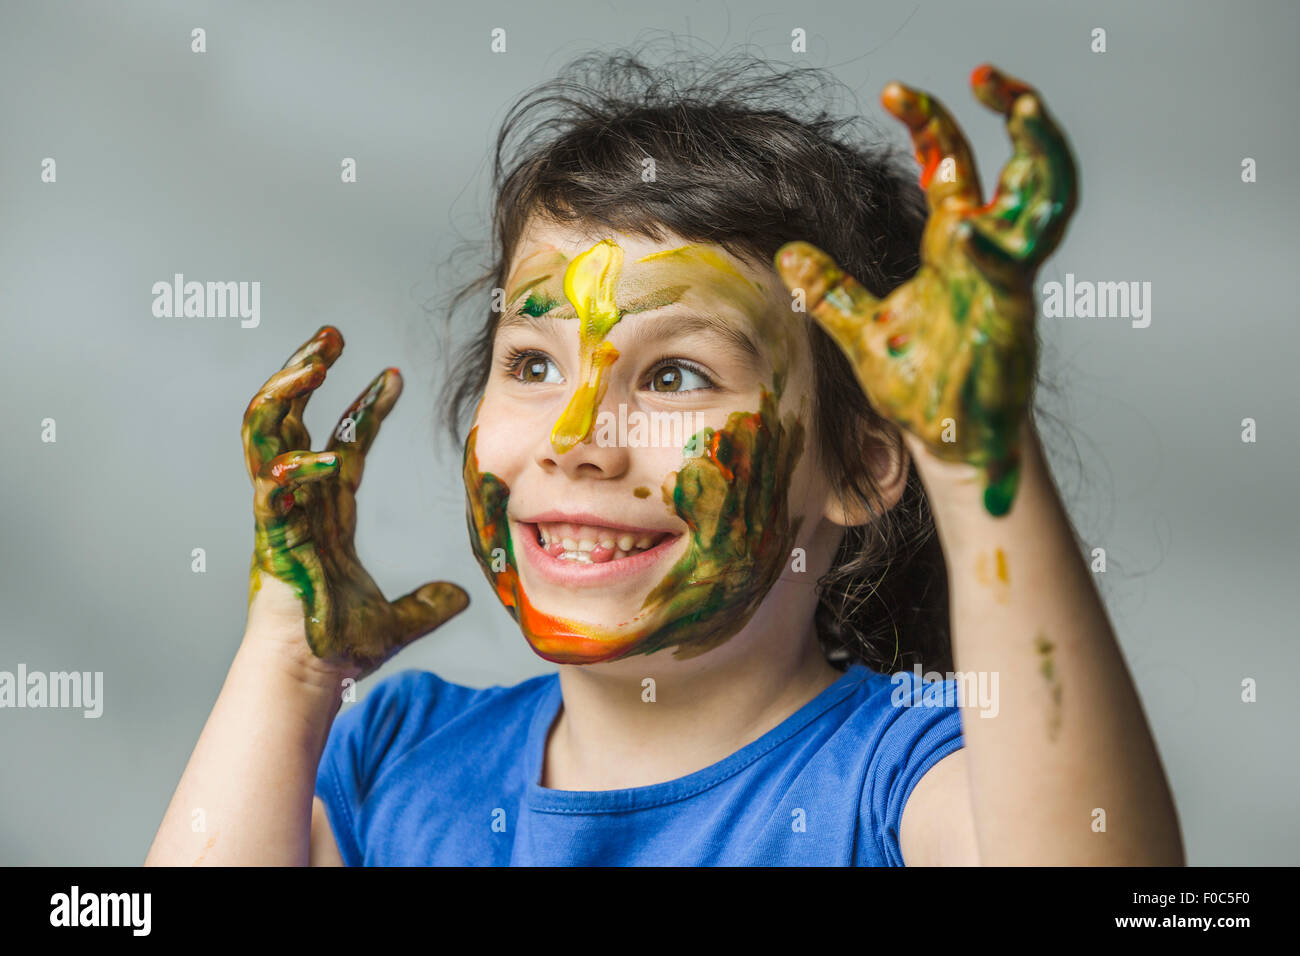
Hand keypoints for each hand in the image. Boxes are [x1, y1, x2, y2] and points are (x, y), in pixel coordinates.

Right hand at [242, 326, 468, 678]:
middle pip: (291, 420)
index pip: (344, 444)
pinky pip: (271, 484)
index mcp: (325, 513)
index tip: (394, 375)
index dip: (365, 408)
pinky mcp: (268, 533)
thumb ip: (428, 603)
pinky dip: (295, 464)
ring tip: (312, 357)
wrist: (311, 676)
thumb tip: (460, 595)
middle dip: (305, 373)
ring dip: (284, 391)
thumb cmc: (339, 649)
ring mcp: (278, 512)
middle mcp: (298, 502)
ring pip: (265, 433)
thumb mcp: (399, 619)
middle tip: (329, 336)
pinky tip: (325, 457)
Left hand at [776, 64, 1077, 515]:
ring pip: (1045, 203)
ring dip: (1040, 155)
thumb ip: (828, 290)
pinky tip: (962, 230)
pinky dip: (987, 251)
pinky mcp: (1012, 321)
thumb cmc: (920, 387)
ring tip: (1022, 109)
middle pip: (1014, 166)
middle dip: (1013, 112)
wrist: (949, 442)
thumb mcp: (861, 330)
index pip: (948, 167)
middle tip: (984, 73)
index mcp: (953, 249)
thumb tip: (787, 252)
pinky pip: (1007, 274)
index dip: (930, 123)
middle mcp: (987, 255)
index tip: (894, 91)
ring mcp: (1007, 284)